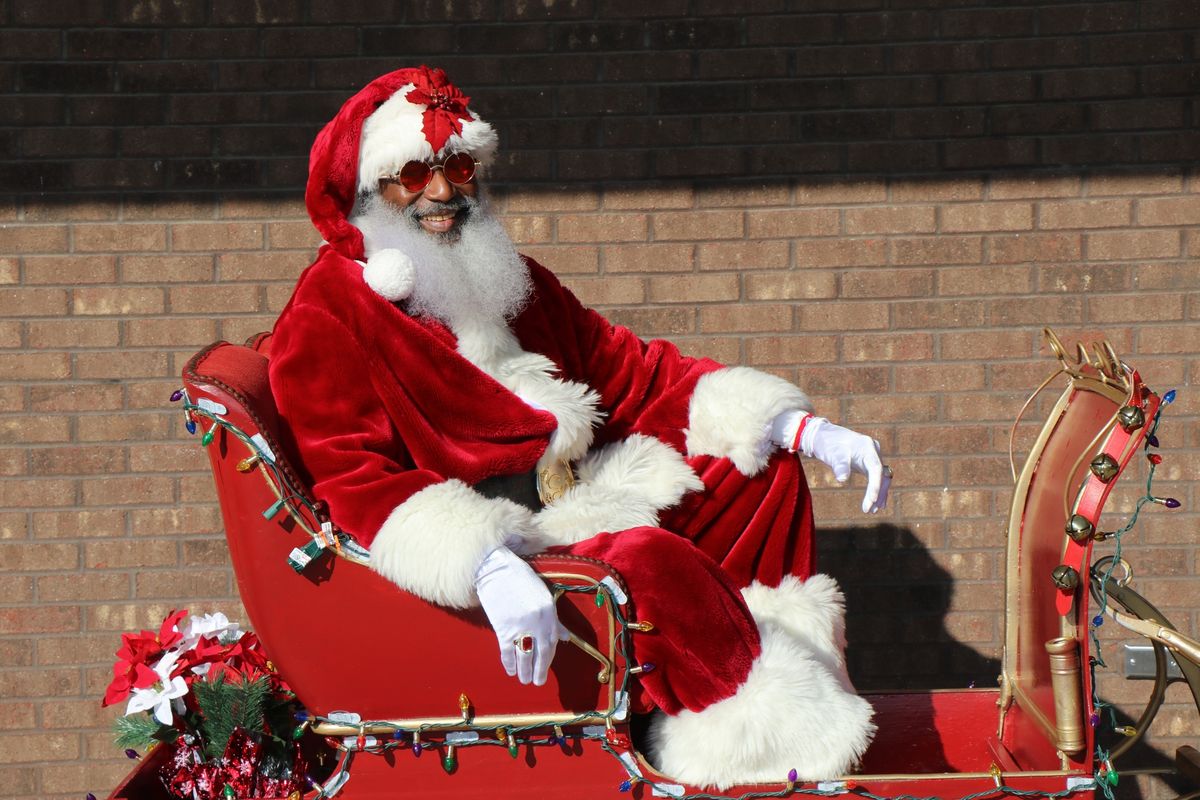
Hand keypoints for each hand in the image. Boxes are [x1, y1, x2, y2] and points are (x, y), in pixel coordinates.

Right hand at [474, 546, 568, 685]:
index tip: (545, 667)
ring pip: (524, 655)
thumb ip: (554, 618)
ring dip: (525, 671)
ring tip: (524, 680)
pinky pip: (507, 651)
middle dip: (539, 670)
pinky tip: (511, 670)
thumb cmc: (520, 579)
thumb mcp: (543, 595)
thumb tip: (564, 637)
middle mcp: (538, 621)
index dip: (549, 657)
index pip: (553, 641)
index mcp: (550, 611)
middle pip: (541, 652)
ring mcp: (520, 626)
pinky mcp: (503, 628)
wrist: (495, 570)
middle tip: (537, 682)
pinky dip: (509, 663)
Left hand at [772, 412, 890, 513]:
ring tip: (873, 510)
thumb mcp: (832, 454)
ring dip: (878, 493)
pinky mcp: (867, 462)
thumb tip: (842, 479)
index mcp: (867, 447)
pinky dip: (875, 489)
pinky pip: (875, 477)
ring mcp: (871, 456)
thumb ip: (839, 465)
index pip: (875, 469)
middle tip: (870, 510)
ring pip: (881, 477)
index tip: (871, 501)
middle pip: (881, 474)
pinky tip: (874, 503)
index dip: (875, 486)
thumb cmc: (827, 443)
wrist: (822, 435)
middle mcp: (873, 451)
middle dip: (877, 493)